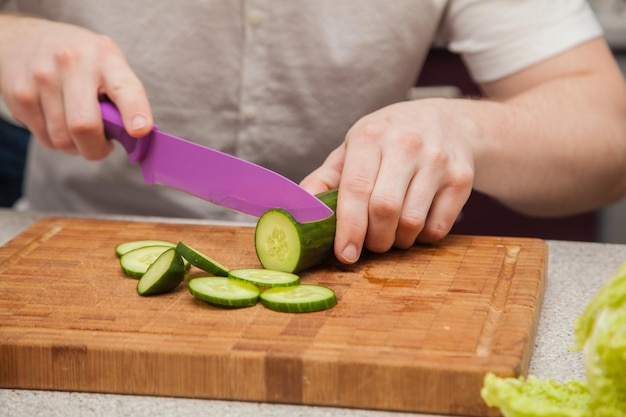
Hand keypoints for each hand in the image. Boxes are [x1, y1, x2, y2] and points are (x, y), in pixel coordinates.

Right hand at [0, 15, 151, 159]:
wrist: (25, 38)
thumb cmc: (81, 60)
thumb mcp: (108, 64)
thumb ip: (124, 97)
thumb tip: (135, 138)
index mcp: (105, 58)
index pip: (124, 87)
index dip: (134, 111)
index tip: (140, 131)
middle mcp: (72, 63)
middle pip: (85, 126)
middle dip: (97, 149)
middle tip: (102, 146)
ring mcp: (42, 77)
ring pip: (63, 139)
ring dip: (75, 146)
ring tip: (78, 129)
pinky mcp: (19, 94)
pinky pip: (44, 138)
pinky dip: (55, 140)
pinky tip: (57, 120)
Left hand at [301, 99, 476, 263]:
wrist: (448, 121)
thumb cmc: (389, 140)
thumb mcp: (354, 149)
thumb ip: (325, 180)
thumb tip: (298, 211)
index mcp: (371, 136)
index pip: (356, 189)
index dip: (349, 228)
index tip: (345, 254)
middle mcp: (406, 144)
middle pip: (385, 210)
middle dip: (374, 239)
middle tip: (370, 244)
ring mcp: (438, 160)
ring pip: (412, 222)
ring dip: (397, 241)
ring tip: (392, 233)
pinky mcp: (462, 178)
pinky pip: (438, 227)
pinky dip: (423, 237)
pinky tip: (417, 223)